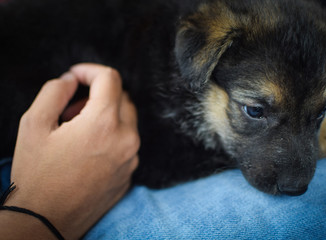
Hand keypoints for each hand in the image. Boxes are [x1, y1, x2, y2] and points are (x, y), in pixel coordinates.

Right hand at [3, 63, 139, 238]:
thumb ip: (54, 91)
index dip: (91, 70)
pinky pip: (127, 142)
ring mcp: (131, 159)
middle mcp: (126, 140)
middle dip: (99, 94)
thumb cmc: (37, 175)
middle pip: (123, 98)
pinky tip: (88, 149)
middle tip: (73, 108)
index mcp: (104, 124)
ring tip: (78, 129)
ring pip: (127, 120)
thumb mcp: (34, 125)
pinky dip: (112, 135)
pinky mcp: (130, 173)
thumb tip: (71, 80)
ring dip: (106, 115)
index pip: (111, 79)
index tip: (76, 75)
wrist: (45, 222)